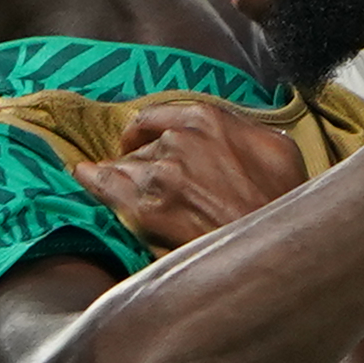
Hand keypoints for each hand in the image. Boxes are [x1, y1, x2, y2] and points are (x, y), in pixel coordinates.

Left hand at [76, 97, 307, 251]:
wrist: (273, 247)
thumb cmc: (281, 200)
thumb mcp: (277, 148)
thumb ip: (242, 130)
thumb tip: (231, 129)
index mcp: (207, 119)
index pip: (158, 116)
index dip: (148, 131)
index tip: (143, 141)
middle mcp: (178, 139)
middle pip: (142, 145)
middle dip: (142, 161)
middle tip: (146, 182)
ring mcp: (159, 173)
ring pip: (126, 167)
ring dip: (125, 178)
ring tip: (118, 188)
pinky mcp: (146, 209)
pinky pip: (105, 184)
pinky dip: (91, 179)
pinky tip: (82, 174)